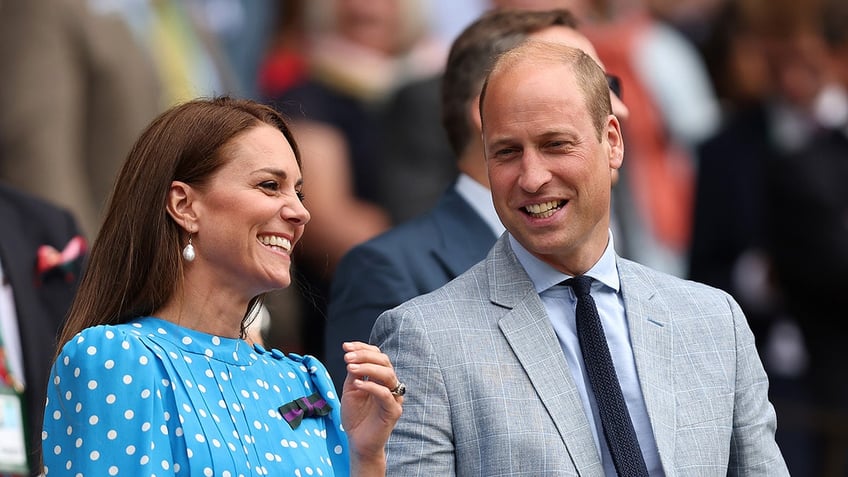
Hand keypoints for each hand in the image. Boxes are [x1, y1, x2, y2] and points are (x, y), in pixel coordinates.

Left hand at [340, 341, 402, 473]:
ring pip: (387, 374)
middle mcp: (390, 384)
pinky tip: (357, 384)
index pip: (377, 355)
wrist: (358, 442)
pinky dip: (371, 386)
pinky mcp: (394, 411)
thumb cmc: (355, 417)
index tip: (346, 346)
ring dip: (367, 368)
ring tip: (350, 367)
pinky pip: (385, 394)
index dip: (362, 348)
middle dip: (364, 356)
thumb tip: (352, 356)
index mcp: (380, 377)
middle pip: (384, 361)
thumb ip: (354, 374)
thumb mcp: (351, 390)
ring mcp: (394, 397)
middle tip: (347, 357)